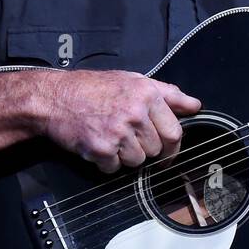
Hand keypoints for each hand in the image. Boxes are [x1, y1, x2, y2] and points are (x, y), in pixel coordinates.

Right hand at [39, 70, 200, 173]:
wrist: (53, 98)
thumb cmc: (92, 88)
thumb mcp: (133, 80)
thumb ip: (168, 94)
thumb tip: (195, 105)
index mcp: (147, 95)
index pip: (174, 132)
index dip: (172, 146)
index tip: (167, 151)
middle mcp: (135, 113)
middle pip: (157, 150)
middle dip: (146, 149)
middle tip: (130, 139)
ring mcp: (118, 132)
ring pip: (138, 161)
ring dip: (126, 156)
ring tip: (112, 138)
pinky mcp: (101, 149)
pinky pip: (115, 168)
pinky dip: (107, 163)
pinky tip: (98, 144)